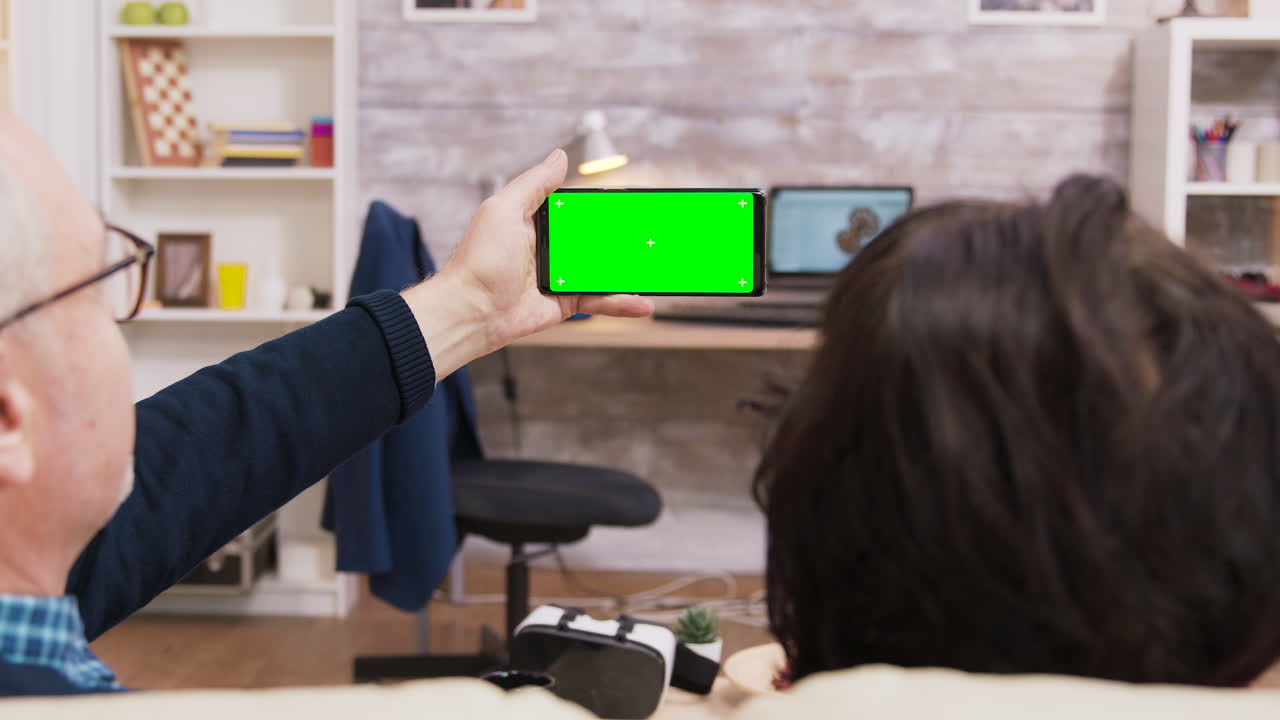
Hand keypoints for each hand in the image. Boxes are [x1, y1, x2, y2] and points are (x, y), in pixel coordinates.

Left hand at [404, 149, 653, 378]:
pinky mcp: (566, 303)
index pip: (578, 209)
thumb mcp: (505, 208)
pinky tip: (643, 303)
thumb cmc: (480, 259)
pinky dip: (622, 302)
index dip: (603, 207)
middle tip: (654, 235)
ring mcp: (561, 276)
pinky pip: (600, 300)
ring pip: (604, 270)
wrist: (470, 309)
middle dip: (625, 238)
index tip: (630, 205)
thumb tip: (559, 155)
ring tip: (656, 267)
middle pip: (597, 239)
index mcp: (538, 221)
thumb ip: (535, 183)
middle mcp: (552, 247)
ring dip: (630, 270)